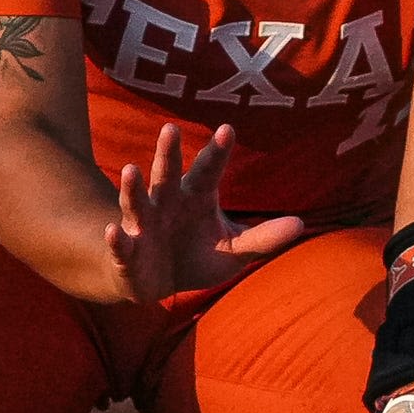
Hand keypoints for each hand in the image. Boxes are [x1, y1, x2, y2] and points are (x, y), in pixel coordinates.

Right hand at [109, 122, 304, 300]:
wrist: (157, 283)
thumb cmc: (197, 256)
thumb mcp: (235, 250)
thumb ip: (263, 238)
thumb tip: (301, 224)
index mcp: (196, 197)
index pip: (208, 170)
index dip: (217, 152)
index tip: (228, 129)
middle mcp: (167, 203)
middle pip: (168, 174)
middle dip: (168, 153)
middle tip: (171, 129)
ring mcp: (144, 226)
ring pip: (138, 202)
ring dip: (133, 187)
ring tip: (131, 169)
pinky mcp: (128, 253)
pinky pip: (122, 244)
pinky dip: (117, 239)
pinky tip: (112, 231)